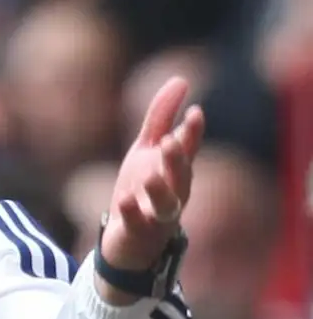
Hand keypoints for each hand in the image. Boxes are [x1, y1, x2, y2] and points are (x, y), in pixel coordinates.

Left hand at [99, 77, 203, 285]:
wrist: (128, 239)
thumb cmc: (142, 188)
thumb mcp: (147, 149)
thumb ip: (161, 117)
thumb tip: (181, 79)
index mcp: (175, 171)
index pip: (188, 150)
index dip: (192, 133)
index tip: (195, 112)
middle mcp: (173, 193)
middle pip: (182, 177)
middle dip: (178, 160)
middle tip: (170, 141)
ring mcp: (156, 215)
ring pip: (167, 205)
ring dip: (160, 190)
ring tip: (150, 176)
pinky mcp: (137, 232)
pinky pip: (137, 224)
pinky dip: (132, 213)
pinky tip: (124, 200)